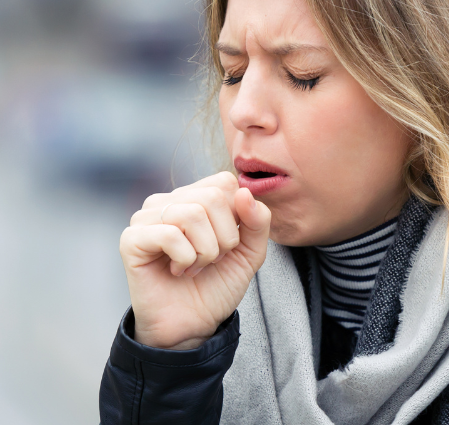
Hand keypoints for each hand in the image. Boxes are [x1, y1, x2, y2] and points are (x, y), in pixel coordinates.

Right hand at [119, 171, 270, 349]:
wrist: (192, 325)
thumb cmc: (216, 285)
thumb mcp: (250, 252)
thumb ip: (257, 220)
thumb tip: (245, 192)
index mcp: (195, 196)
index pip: (225, 182)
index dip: (237, 216)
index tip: (227, 243)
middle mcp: (169, 201)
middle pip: (212, 197)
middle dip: (224, 238)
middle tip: (211, 259)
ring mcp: (147, 217)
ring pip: (192, 214)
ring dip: (205, 251)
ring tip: (195, 266)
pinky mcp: (131, 239)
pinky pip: (170, 235)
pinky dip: (185, 258)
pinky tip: (178, 271)